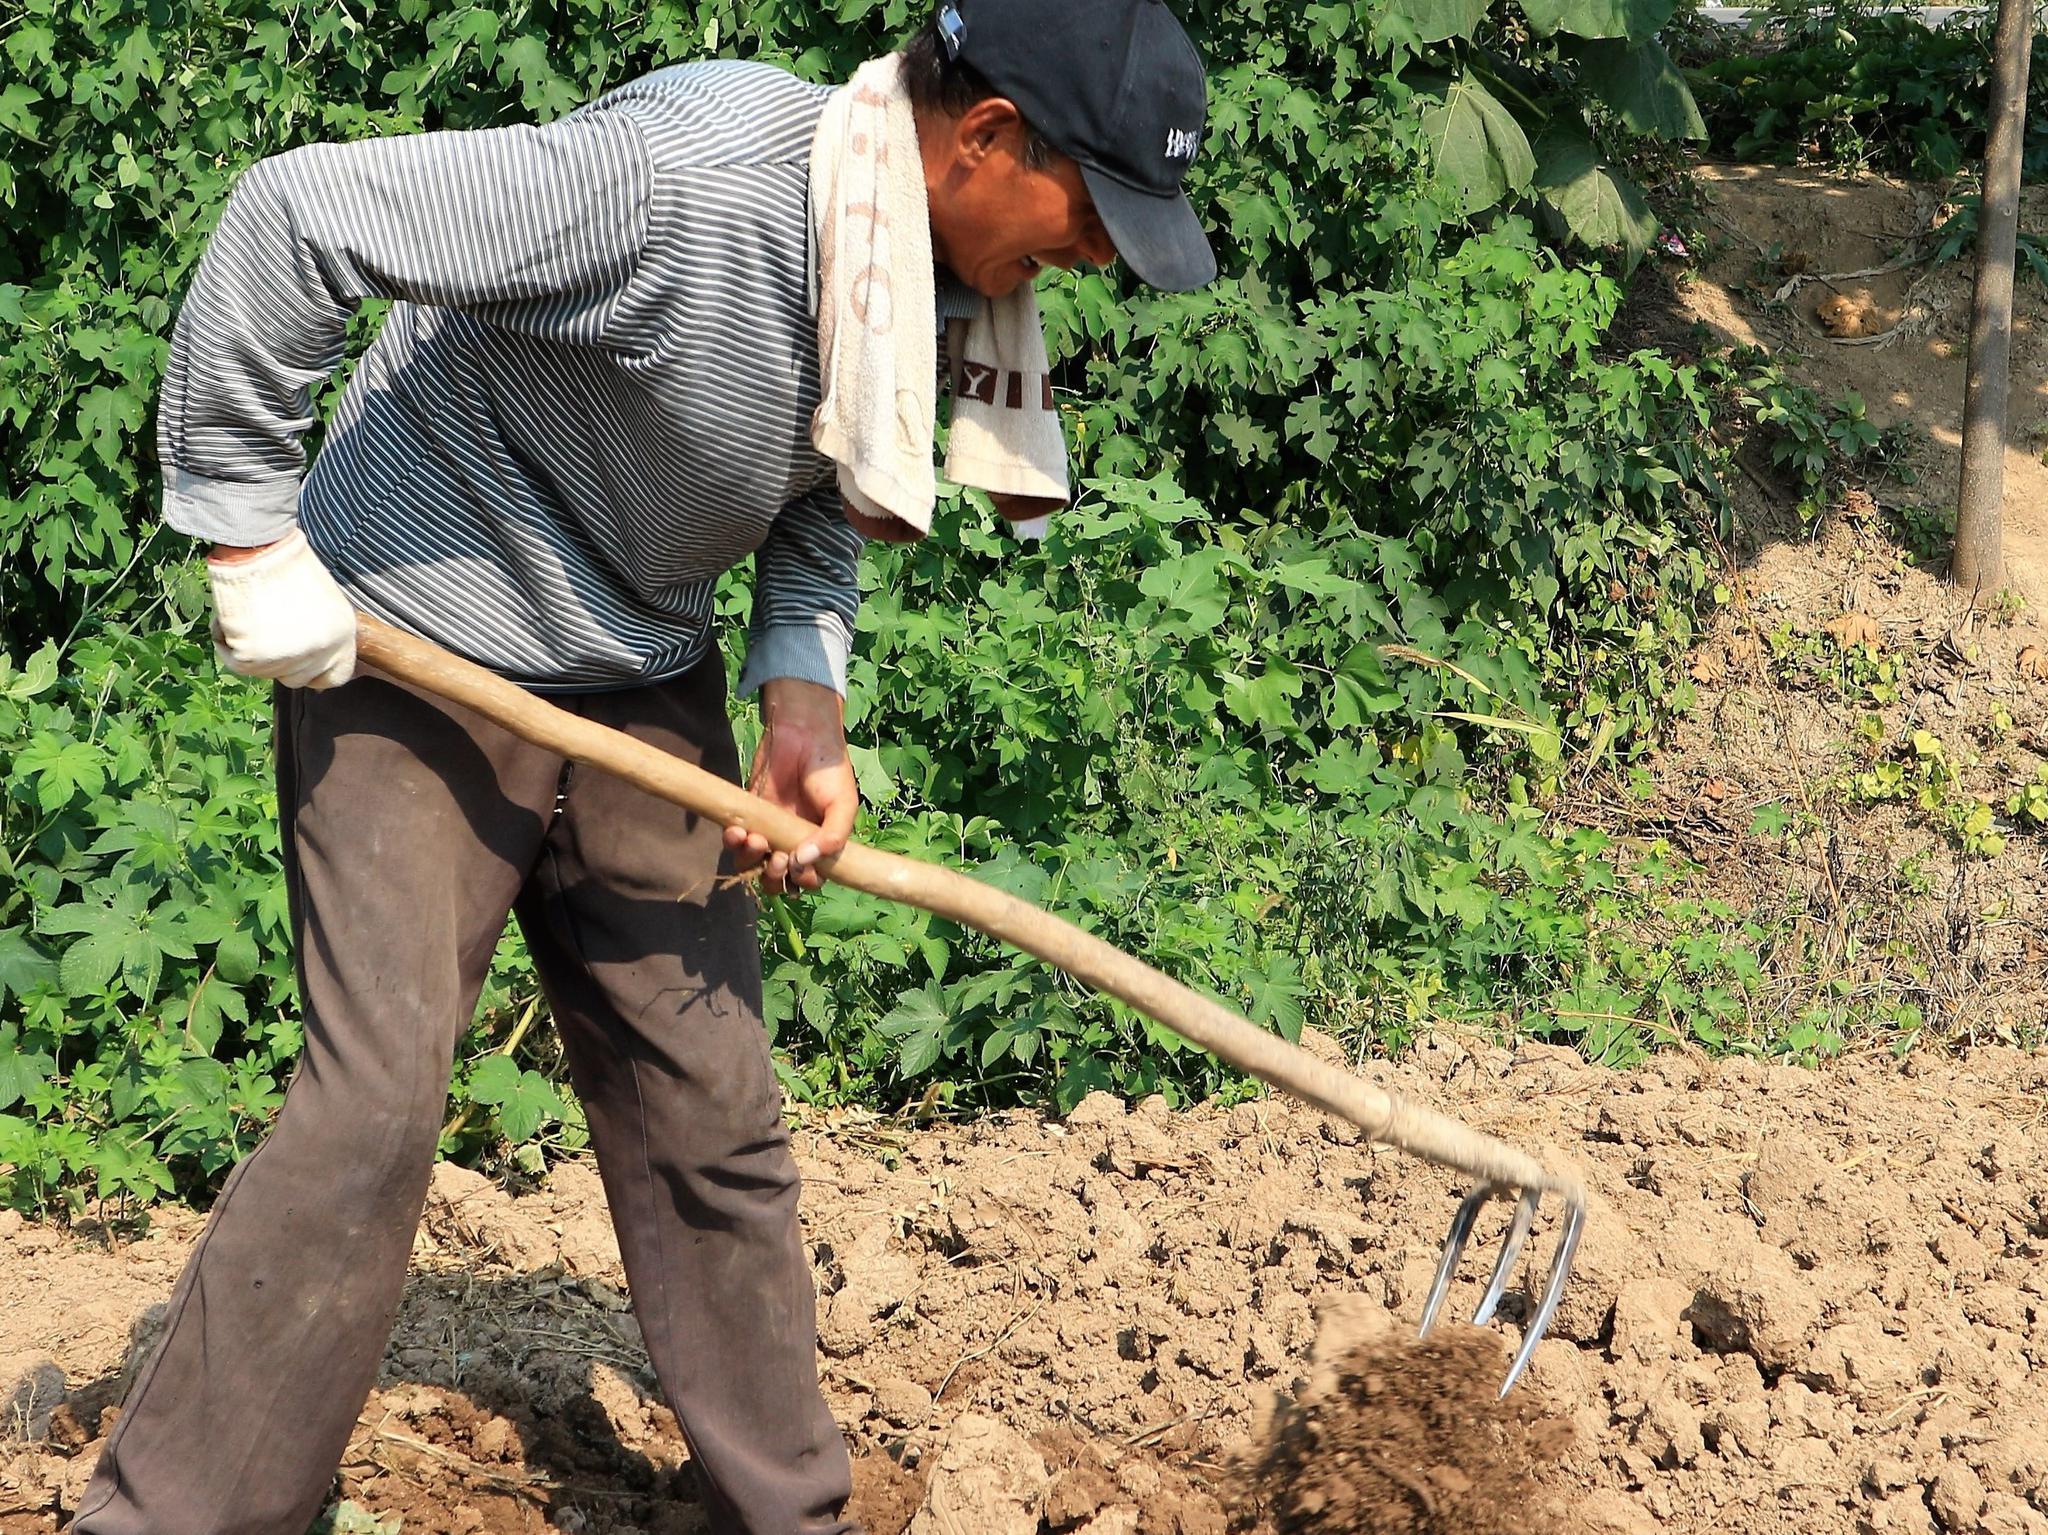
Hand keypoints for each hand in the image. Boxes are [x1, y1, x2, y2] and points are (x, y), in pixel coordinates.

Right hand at [207, 529, 356, 688]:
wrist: (260, 547)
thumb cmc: (287, 565)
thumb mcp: (323, 601)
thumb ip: (319, 631)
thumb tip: (307, 654)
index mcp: (342, 637)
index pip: (334, 676)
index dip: (314, 672)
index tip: (298, 661)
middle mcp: (319, 653)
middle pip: (295, 678)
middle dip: (278, 659)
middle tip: (265, 628)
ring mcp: (287, 659)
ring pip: (262, 670)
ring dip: (250, 644)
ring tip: (251, 609)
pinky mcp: (253, 659)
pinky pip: (232, 658)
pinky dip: (225, 637)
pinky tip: (234, 612)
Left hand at [725, 678, 858, 895]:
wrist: (802, 735)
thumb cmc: (829, 772)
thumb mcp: (843, 805)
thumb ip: (832, 836)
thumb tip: (802, 861)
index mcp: (819, 846)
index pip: (809, 878)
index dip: (802, 879)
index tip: (798, 864)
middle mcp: (792, 843)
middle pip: (778, 878)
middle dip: (774, 877)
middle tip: (776, 859)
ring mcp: (768, 830)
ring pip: (753, 864)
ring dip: (750, 861)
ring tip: (755, 840)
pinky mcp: (747, 815)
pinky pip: (735, 840)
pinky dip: (733, 842)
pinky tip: (737, 831)